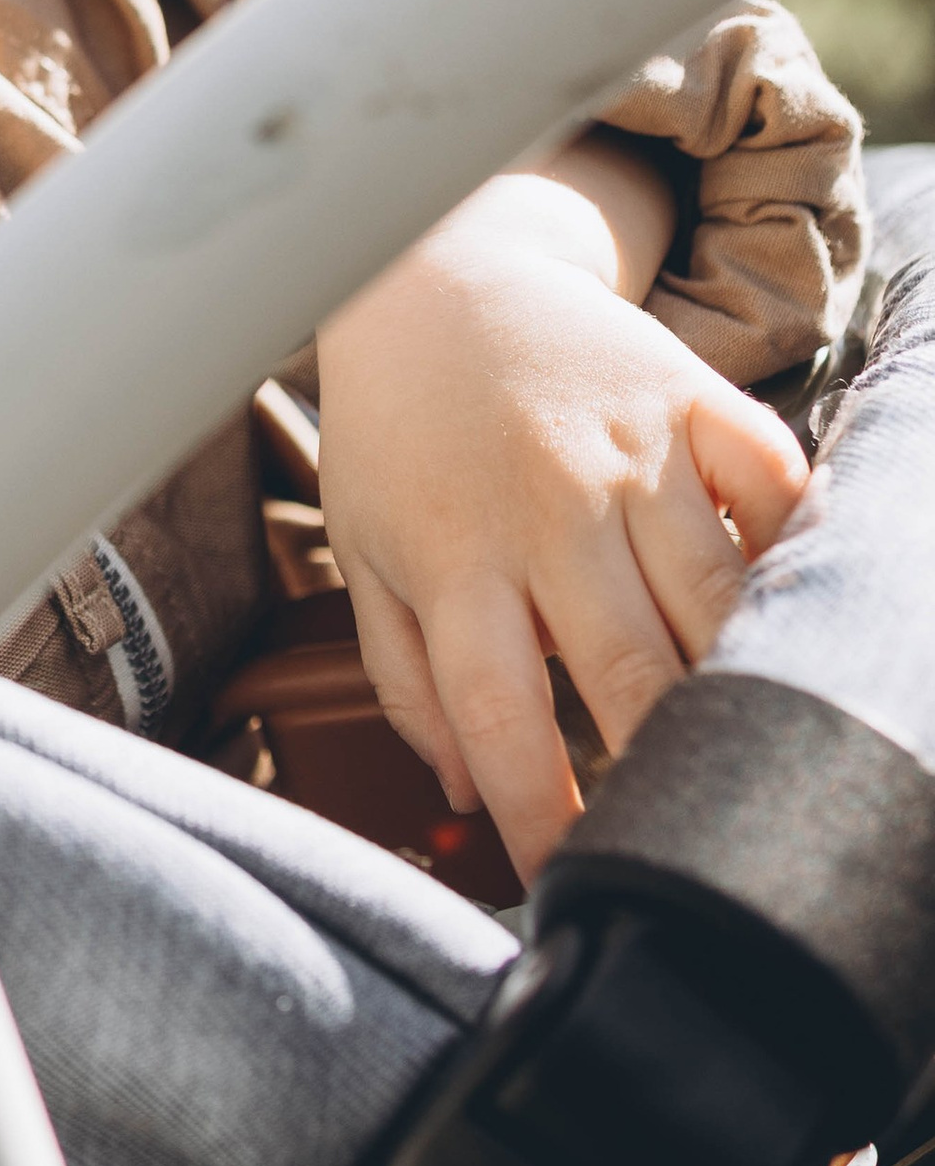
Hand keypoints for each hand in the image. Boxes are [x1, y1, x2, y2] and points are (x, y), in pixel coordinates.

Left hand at [314, 162, 808, 881]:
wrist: (435, 278)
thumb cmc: (401, 440)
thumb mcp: (366, 552)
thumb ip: (406, 678)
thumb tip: (465, 795)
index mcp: (456, 559)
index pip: (504, 721)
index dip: (543, 818)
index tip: (571, 887)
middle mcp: (547, 508)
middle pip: (629, 671)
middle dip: (666, 770)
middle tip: (691, 842)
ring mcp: (629, 449)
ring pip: (716, 595)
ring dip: (744, 680)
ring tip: (762, 752)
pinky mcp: (689, 397)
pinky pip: (774, 485)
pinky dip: (798, 545)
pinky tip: (801, 604)